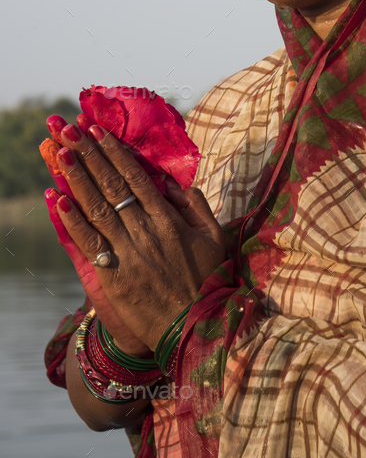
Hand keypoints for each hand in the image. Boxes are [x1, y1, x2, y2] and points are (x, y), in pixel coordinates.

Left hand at [55, 123, 224, 350]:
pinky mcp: (114, 274)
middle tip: (70, 129)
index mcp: (169, 218)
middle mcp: (146, 229)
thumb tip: (175, 184)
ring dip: (77, 178)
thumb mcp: (214, 237)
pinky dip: (73, 220)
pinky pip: (90, 242)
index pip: (136, 176)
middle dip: (89, 154)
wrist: (193, 327)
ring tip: (61, 152)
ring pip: (98, 207)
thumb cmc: (207, 281)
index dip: (114, 152)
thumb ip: (197, 206)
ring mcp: (128, 251)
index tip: (97, 131)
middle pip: (112, 185)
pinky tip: (58, 198)